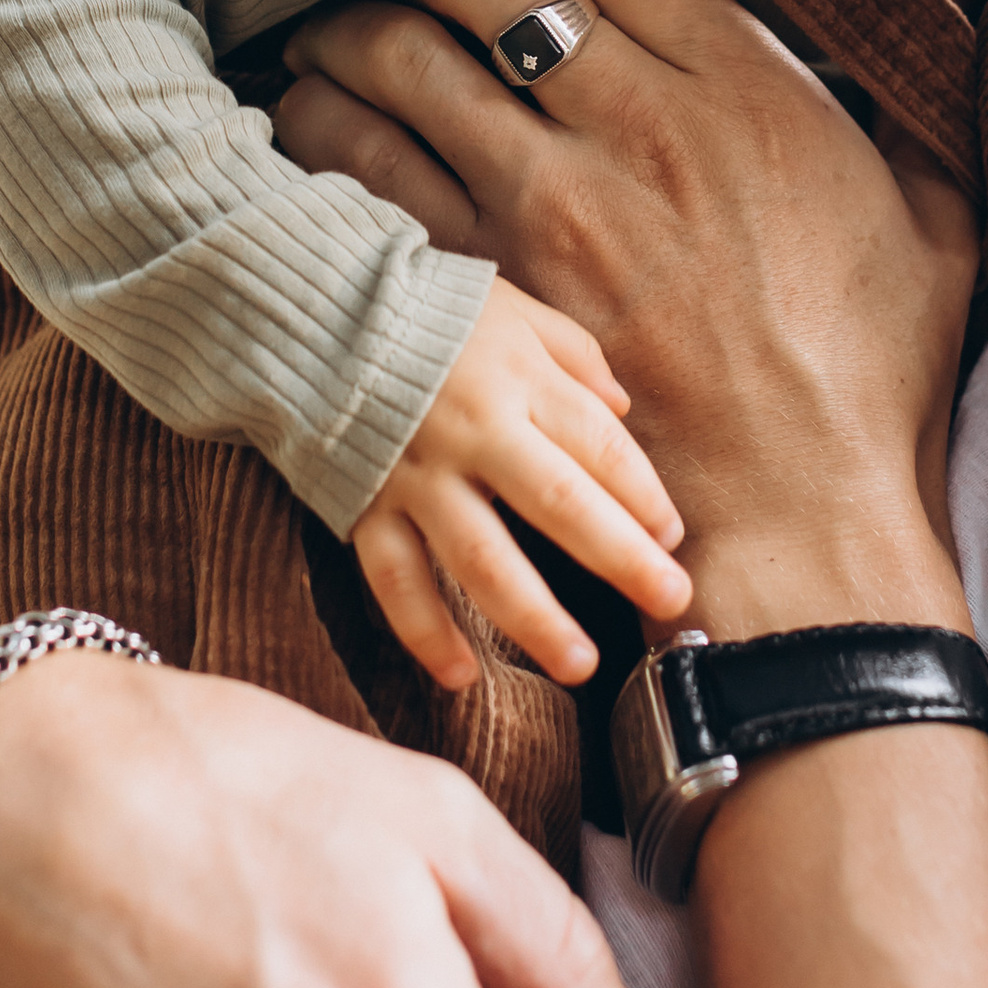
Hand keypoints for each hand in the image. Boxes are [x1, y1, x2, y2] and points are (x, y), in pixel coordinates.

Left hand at [280, 0, 977, 627]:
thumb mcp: (939, 209)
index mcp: (746, 88)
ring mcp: (552, 203)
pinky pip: (374, 175)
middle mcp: (639, 125)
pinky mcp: (493, 284)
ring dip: (355, 33)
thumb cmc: (873, 368)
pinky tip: (309, 122)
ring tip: (328, 29)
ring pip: (409, 66)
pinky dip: (329, 134)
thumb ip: (929, 81)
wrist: (802, 513)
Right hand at [354, 276, 691, 689]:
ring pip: (482, 560)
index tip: (673, 537)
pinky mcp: (367, 507)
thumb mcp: (514, 311)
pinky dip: (426, 633)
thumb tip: (622, 410)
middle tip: (670, 600)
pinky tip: (461, 677)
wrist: (314, 311)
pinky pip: (396, 582)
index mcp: (519, 380)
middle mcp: (474, 433)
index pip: (600, 445)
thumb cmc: (429, 311)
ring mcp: (417, 477)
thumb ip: (575, 355)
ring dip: (535, 618)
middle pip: (562, 506)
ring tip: (580, 663)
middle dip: (623, 559)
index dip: (644, 495)